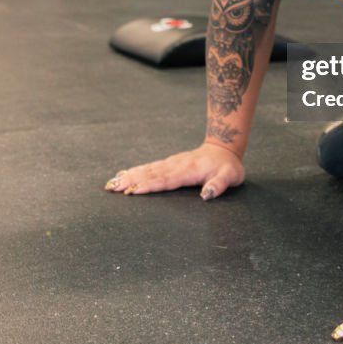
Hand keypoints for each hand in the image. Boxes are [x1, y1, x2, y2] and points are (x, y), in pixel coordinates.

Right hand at [105, 142, 244, 199]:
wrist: (223, 148)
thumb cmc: (228, 167)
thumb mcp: (230, 177)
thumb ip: (219, 185)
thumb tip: (206, 195)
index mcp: (188, 171)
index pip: (166, 180)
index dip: (149, 185)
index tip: (133, 190)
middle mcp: (176, 166)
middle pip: (150, 174)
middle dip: (131, 181)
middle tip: (112, 187)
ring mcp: (171, 163)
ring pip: (147, 170)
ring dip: (129, 176)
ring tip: (112, 182)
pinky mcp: (169, 163)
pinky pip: (150, 167)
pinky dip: (136, 171)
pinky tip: (124, 174)